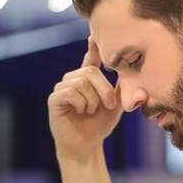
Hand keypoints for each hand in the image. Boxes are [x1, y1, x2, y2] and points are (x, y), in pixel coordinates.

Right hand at [48, 38, 122, 161]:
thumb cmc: (99, 125)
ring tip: (91, 111)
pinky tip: (81, 111)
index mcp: (87, 80)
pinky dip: (81, 103)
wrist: (86, 146)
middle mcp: (73, 80)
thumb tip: (128, 71)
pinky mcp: (54, 99)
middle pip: (90, 72)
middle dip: (104, 90)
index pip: (90, 59)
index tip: (94, 36)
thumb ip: (119, 88)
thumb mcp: (115, 105)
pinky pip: (70, 92)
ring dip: (93, 100)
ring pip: (81, 82)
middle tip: (109, 106)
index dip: (93, 47)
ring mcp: (62, 89)